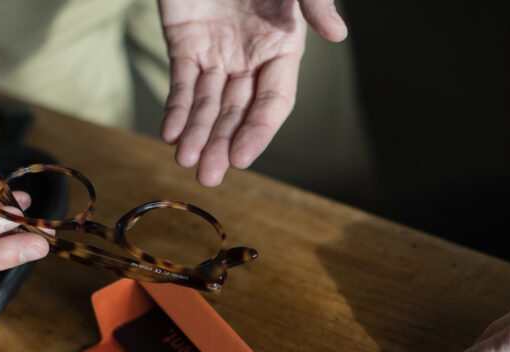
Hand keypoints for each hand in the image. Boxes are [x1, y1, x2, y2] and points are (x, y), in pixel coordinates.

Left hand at [159, 0, 347, 185]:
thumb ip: (314, 2)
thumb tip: (339, 37)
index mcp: (283, 49)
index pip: (273, 103)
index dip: (258, 131)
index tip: (241, 157)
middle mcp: (251, 59)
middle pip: (237, 113)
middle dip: (222, 144)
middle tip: (208, 176)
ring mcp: (217, 53)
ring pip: (207, 104)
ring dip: (197, 135)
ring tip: (185, 163)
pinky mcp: (185, 43)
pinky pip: (180, 84)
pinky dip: (175, 110)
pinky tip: (170, 135)